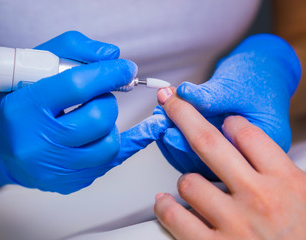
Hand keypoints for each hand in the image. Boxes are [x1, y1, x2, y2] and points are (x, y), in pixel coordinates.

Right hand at [0, 31, 136, 193]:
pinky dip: (119, 143)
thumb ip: (71, 48)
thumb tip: (112, 55)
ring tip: (93, 117)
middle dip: (107, 101)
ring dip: (110, 125)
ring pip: (109, 146)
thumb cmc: (17, 103)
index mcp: (24, 108)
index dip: (108, 74)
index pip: (76, 86)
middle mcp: (37, 144)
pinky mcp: (66, 184)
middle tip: (98, 96)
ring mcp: (53, 169)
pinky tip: (127, 133)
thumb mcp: (33, 66)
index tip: (126, 68)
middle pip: (98, 119)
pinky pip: (109, 163)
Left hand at [154, 88, 305, 239]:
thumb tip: (254, 147)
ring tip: (192, 186)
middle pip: (208, 141)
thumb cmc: (303, 236)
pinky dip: (166, 208)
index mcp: (285, 181)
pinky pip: (176, 218)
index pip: (247, 133)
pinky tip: (166, 204)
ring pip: (189, 181)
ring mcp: (233, 224)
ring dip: (186, 180)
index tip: (223, 122)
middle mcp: (257, 198)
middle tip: (171, 103)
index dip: (231, 123)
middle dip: (184, 114)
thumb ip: (282, 172)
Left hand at [156, 34, 300, 178]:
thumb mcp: (237, 85)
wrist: (258, 76)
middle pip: (205, 161)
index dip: (192, 142)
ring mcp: (228, 158)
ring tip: (159, 114)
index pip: (224, 152)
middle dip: (176, 138)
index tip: (170, 128)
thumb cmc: (255, 79)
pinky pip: (189, 154)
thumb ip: (210, 94)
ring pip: (193, 160)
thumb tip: (182, 93)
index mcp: (265, 145)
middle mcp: (246, 158)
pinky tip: (164, 119)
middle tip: (160, 118)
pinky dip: (174, 135)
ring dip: (171, 136)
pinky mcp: (214, 153)